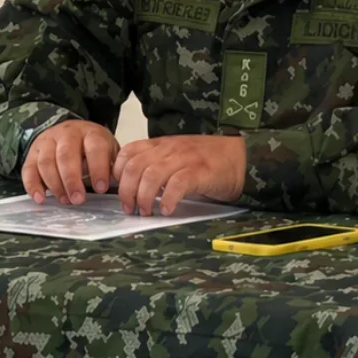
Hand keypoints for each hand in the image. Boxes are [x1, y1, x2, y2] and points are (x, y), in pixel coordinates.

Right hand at [20, 119, 118, 205]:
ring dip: (55, 184)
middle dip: (72, 179)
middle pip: (66, 155)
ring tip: (64, 200)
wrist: (70, 131)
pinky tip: (40, 199)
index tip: (101, 189)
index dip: (98, 168)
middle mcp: (67, 134)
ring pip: (46, 162)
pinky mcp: (33, 152)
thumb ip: (112, 167)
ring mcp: (47, 141)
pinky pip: (28, 168)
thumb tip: (120, 188)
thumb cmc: (93, 148)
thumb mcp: (108, 151)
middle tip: (78, 199)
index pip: (94, 147)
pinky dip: (32, 185)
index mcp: (90, 133)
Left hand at [114, 135, 246, 215]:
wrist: (240, 157)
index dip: (116, 173)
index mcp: (159, 145)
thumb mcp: (175, 157)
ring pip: (151, 175)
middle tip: (129, 209)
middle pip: (134, 167)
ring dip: (144, 197)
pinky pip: (178, 184)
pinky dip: (169, 199)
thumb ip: (155, 165)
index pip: (127, 153)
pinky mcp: (200, 172)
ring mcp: (184, 159)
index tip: (116, 191)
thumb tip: (131, 187)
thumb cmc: (206, 161)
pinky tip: (167, 211)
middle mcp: (168, 149)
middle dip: (126, 191)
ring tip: (146, 212)